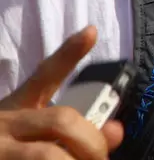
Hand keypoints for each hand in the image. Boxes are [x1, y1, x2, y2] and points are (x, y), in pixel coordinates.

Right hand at [0, 26, 123, 158]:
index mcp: (16, 107)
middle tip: (102, 157)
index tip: (90, 32)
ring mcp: (0, 149)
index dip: (68, 54)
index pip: (44, 75)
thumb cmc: (8, 145)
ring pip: (47, 155)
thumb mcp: (31, 131)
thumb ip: (73, 128)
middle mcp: (5, 123)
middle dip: (92, 140)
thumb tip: (116, 131)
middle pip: (61, 120)